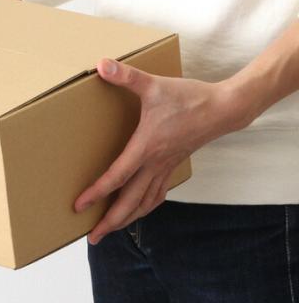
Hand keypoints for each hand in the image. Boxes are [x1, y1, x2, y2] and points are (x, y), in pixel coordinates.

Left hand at [73, 57, 245, 244]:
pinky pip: (158, 193)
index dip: (96, 193)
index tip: (79, 207)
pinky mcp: (174, 164)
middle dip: (110, 222)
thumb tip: (101, 64)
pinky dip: (146, 205)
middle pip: (130, 202)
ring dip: (127, 218)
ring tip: (111, 229)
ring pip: (144, 202)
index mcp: (146, 148)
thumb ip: (126, 76)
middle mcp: (155, 163)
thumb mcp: (154, 85)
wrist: (223, 109)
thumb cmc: (188, 98)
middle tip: (92, 237)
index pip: (116, 177)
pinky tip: (140, 207)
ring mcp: (166, 166)